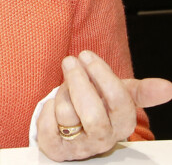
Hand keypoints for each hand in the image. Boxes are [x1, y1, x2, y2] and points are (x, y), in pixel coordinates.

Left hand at [37, 50, 171, 161]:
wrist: (71, 124)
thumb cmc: (96, 103)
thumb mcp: (117, 93)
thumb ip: (140, 91)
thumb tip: (169, 87)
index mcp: (121, 124)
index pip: (120, 103)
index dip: (102, 76)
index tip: (86, 55)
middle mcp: (103, 139)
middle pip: (94, 116)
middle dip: (79, 83)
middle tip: (70, 61)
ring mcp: (79, 146)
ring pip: (68, 118)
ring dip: (62, 93)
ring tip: (63, 85)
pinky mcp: (56, 149)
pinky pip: (47, 129)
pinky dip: (46, 111)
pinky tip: (51, 103)